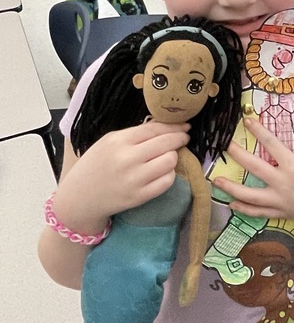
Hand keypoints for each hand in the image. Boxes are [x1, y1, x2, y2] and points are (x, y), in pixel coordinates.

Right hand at [53, 120, 189, 233]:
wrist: (79, 197)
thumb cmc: (95, 166)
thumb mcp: (108, 142)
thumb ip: (135, 134)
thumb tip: (165, 126)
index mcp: (118, 141)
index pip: (155, 129)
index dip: (174, 126)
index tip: (185, 127)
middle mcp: (127, 159)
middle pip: (167, 144)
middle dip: (179, 139)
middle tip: (183, 139)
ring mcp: (134, 179)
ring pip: (170, 161)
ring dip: (173, 158)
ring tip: (166, 158)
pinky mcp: (139, 196)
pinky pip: (167, 181)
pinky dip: (169, 175)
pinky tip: (162, 173)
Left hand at [213, 112, 293, 226]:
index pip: (271, 145)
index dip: (258, 131)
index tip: (246, 121)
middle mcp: (284, 184)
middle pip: (254, 168)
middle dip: (237, 155)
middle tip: (224, 145)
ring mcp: (281, 201)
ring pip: (250, 196)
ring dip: (231, 188)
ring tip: (216, 180)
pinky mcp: (282, 213)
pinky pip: (258, 213)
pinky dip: (243, 209)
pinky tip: (231, 204)